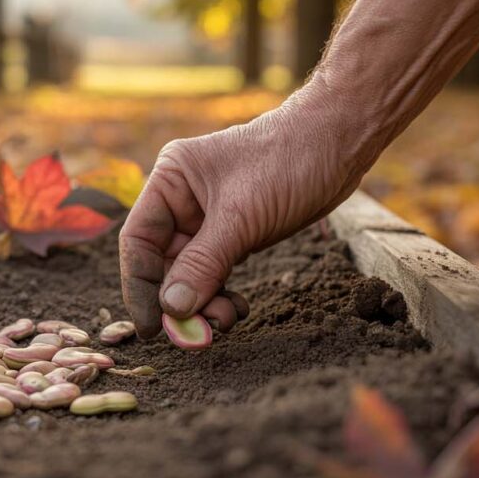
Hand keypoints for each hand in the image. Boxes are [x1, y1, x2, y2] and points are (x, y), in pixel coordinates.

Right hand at [118, 97, 367, 338]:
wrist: (340, 143)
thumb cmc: (288, 161)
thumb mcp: (242, 217)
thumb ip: (203, 264)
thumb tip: (172, 309)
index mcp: (169, 181)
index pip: (138, 241)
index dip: (141, 287)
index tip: (153, 328)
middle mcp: (181, 199)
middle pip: (162, 262)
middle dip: (179, 300)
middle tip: (198, 334)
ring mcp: (208, 217)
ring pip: (189, 272)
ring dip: (203, 301)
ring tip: (227, 319)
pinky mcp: (234, 231)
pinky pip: (214, 271)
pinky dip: (220, 293)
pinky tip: (236, 307)